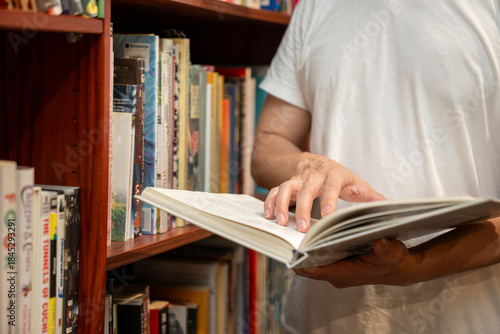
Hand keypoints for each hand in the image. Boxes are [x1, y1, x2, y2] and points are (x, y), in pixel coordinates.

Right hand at [263, 153, 384, 231]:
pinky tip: (268, 216)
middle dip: (302, 208)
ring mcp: (298, 178)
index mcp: (334, 175)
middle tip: (300, 229)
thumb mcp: (357, 185)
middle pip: (306, 188)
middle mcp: (314, 175)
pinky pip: (275, 190)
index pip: (332, 186)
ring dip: (281, 204)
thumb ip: (372, 198)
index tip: (327, 216)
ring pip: (287, 188)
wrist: (316, 162)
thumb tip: (394, 209)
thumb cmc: (340, 178)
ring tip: (280, 223)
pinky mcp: (286, 183)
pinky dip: (269, 202)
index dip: (330, 200)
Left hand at [293, 239, 416, 287]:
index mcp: (345, 273)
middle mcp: (337, 275)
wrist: (399, 267)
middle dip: (297, 253)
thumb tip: (381, 244)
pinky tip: (306, 233)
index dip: (301, 261)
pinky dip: (311, 248)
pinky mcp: (337, 265)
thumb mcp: (393, 252)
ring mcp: (336, 271)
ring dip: (302, 250)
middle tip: (285, 236)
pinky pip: (317, 259)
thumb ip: (387, 250)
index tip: (289, 249)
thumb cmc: (394, 260)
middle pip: (309, 267)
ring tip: (290, 233)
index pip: (316, 270)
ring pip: (311, 262)